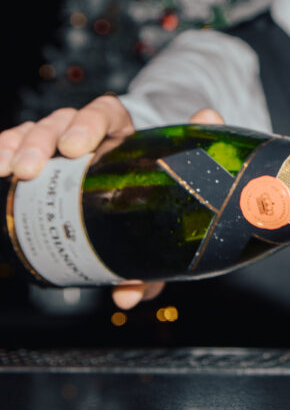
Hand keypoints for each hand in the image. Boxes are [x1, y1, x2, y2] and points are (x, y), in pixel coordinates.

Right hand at [0, 100, 224, 308]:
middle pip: (63, 121)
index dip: (89, 123)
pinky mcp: (34, 155)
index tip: (76, 148)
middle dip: (42, 141)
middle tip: (31, 169)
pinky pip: (13, 145)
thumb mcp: (154, 229)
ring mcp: (58, 142)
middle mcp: (89, 133)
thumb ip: (150, 263)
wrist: (134, 195)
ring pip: (35, 131)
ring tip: (7, 170)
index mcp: (125, 138)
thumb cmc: (147, 205)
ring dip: (17, 146)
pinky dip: (2, 150)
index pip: (105, 114)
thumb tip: (130, 295)